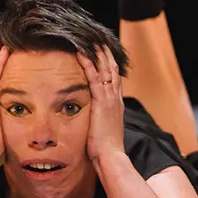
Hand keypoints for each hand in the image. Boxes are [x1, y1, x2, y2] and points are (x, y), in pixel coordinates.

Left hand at [77, 45, 124, 163]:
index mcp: (116, 105)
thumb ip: (99, 122)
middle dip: (106, 55)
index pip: (113, 80)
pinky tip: (82, 54)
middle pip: (112, 70)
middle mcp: (115, 99)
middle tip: (99, 41)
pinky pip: (94, 78)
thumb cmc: (106, 149)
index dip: (109, 66)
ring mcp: (110, 99)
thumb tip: (91, 121)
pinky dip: (89, 65)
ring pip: (105, 70)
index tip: (104, 55)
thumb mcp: (103, 131)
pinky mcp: (102, 102)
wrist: (111, 156)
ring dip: (98, 54)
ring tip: (91, 41)